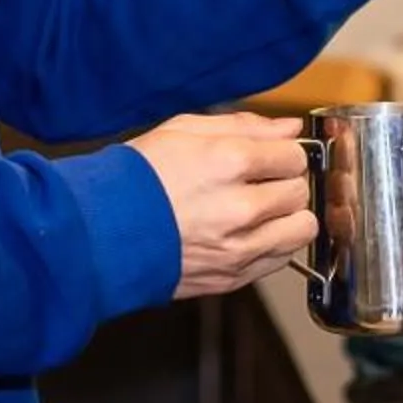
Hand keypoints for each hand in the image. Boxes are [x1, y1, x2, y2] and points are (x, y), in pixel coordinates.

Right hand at [130, 112, 316, 299]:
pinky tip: (248, 233)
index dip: (284, 153)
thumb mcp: (184, 130)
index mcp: (228, 162)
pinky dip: (273, 245)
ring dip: (287, 216)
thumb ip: (244, 126)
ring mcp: (238, 247)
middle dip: (285, 182)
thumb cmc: (137, 177)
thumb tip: (288, 128)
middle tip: (261, 181)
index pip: (294, 156)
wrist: (101, 231)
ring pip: (301, 228)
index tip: (271, 157)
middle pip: (300, 191)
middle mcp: (239, 208)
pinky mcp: (233, 276)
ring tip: (261, 209)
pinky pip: (281, 259)